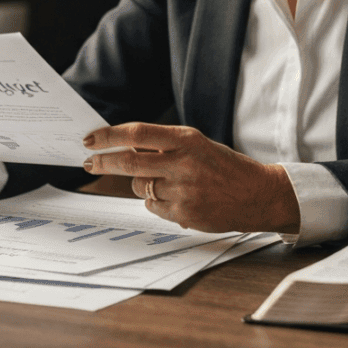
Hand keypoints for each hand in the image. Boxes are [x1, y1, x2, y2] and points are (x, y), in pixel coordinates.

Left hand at [82, 123, 299, 233]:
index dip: (109, 136)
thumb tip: (127, 147)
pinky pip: (153, 207)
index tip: (90, 138)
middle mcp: (183, 163)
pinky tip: (177, 198)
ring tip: (164, 182)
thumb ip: (165, 146)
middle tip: (89, 162)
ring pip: (140, 187)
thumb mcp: (198, 145)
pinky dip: (156, 202)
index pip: (137, 133)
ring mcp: (182, 191)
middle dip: (103, 162)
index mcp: (187, 140)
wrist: (258, 195)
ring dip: (141, 184)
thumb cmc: (226, 167)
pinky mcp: (183, 214)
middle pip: (129, 162)